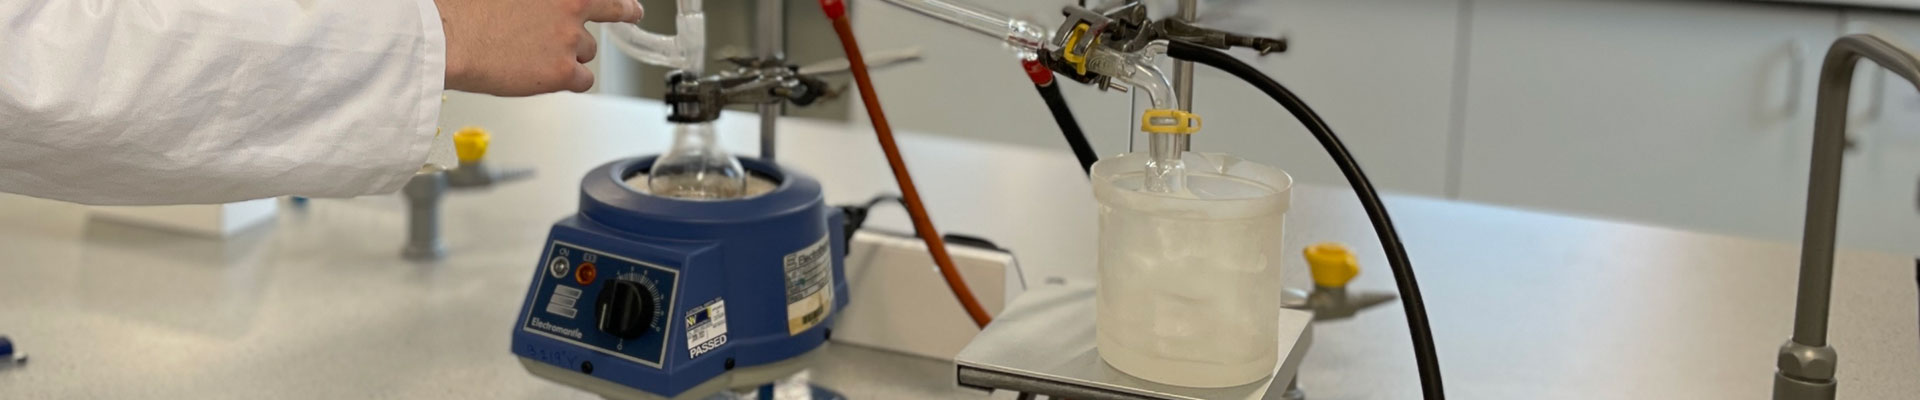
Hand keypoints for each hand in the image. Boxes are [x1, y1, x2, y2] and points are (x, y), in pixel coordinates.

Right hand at [435, 0, 642, 95]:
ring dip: (570, 53)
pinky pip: (582, 80)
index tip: (629, 2)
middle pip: (612, 12)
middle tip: (631, 13)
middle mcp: (570, 8)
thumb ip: (541, 0)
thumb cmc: (469, 11)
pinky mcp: (562, 72)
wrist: (450, 38)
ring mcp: (569, 40)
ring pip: (586, 51)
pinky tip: (546, 75)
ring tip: (536, 54)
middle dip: (623, 13)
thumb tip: (547, 6)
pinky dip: (568, 80)